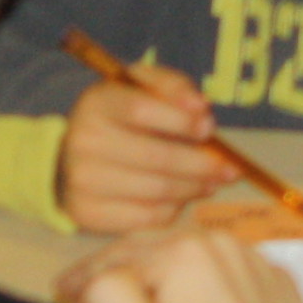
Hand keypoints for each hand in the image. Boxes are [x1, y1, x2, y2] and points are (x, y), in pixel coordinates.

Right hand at [59, 66, 226, 234]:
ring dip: (194, 187)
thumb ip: (172, 86)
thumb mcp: (141, 87)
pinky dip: (174, 208)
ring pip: (158, 190)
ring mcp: (82, 180)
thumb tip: (200, 107)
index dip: (181, 121)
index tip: (208, 128)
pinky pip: (148, 217)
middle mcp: (82, 141)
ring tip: (209, 181)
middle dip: (201, 164)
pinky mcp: (88, 213)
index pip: (141, 110)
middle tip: (227, 168)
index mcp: (96, 103)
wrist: (75, 155)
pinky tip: (181, 197)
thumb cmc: (121, 118)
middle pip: (157, 157)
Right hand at [61, 222, 302, 302]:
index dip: (83, 275)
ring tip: (144, 298)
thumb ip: (104, 293)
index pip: (115, 257)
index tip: (62, 291)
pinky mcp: (283, 287)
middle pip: (156, 250)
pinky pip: (232, 274)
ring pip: (195, 258)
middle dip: (123, 269)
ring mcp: (259, 263)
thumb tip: (97, 274)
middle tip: (92, 291)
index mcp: (184, 250)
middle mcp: (224, 242)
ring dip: (166, 274)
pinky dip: (209, 285)